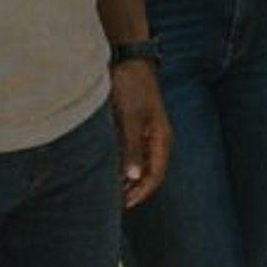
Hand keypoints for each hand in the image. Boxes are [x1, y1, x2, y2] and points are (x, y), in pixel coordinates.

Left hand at [109, 60, 171, 207]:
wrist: (127, 61)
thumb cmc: (132, 87)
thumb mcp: (131, 118)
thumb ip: (132, 147)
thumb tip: (133, 176)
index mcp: (161, 139)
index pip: (155, 176)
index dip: (140, 193)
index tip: (122, 206)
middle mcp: (155, 140)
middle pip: (147, 174)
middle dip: (131, 191)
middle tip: (111, 205)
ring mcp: (144, 135)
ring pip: (136, 165)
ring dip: (124, 180)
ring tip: (106, 193)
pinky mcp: (132, 129)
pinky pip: (127, 155)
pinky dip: (118, 166)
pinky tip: (105, 172)